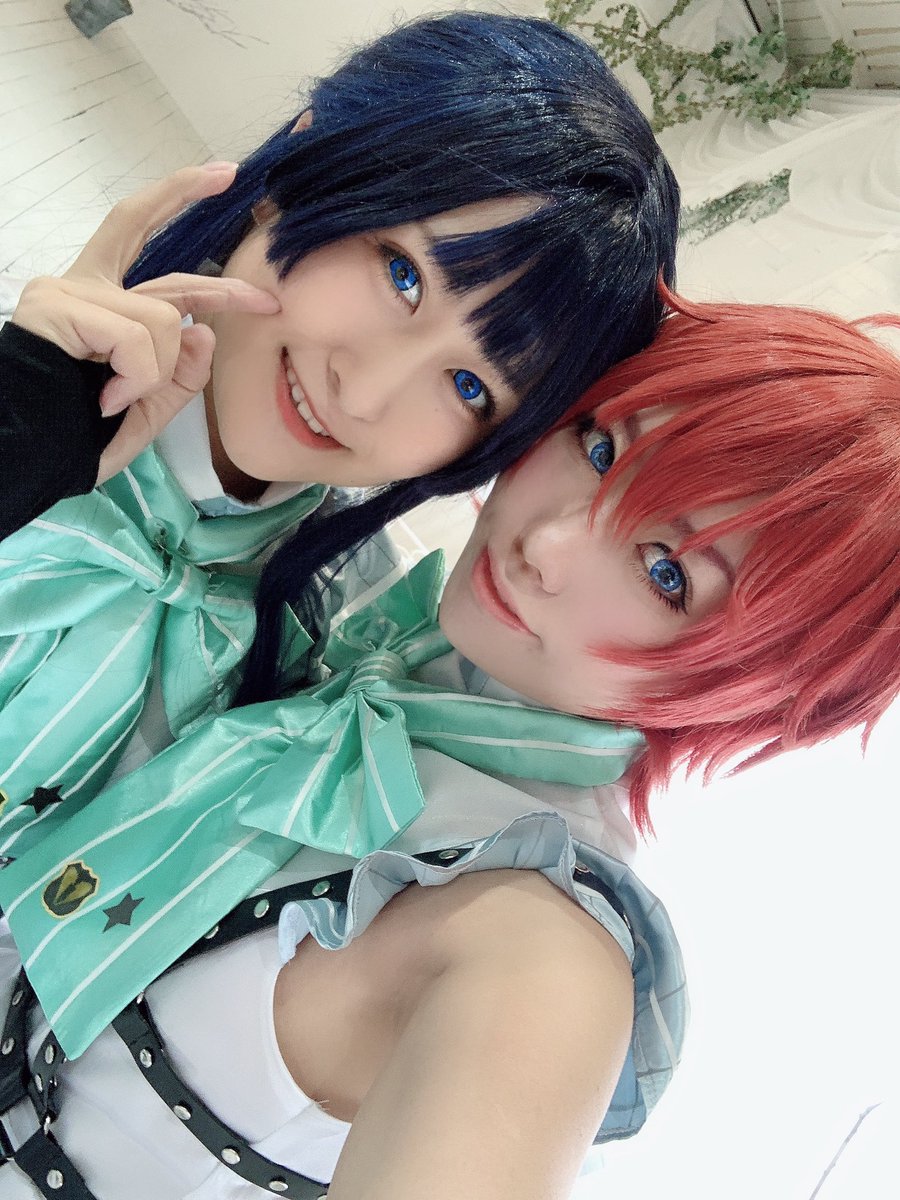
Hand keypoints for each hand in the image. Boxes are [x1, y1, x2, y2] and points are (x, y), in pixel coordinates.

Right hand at [11, 163, 280, 483]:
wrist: (29, 457)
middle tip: (227, 172)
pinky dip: (137, 378)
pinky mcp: (56, 304)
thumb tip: (204, 330)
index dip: (186, 224)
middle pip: (135, 223)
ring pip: (160, 320)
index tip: (224, 181)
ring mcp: (67, 293)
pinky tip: (107, 398)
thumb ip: (180, 374)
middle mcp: (84, 290)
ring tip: (117, 402)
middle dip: (183, 193)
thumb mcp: (148, 408)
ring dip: (156, 374)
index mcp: (104, 311)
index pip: (154, 260)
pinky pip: (137, 339)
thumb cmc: (79, 438)